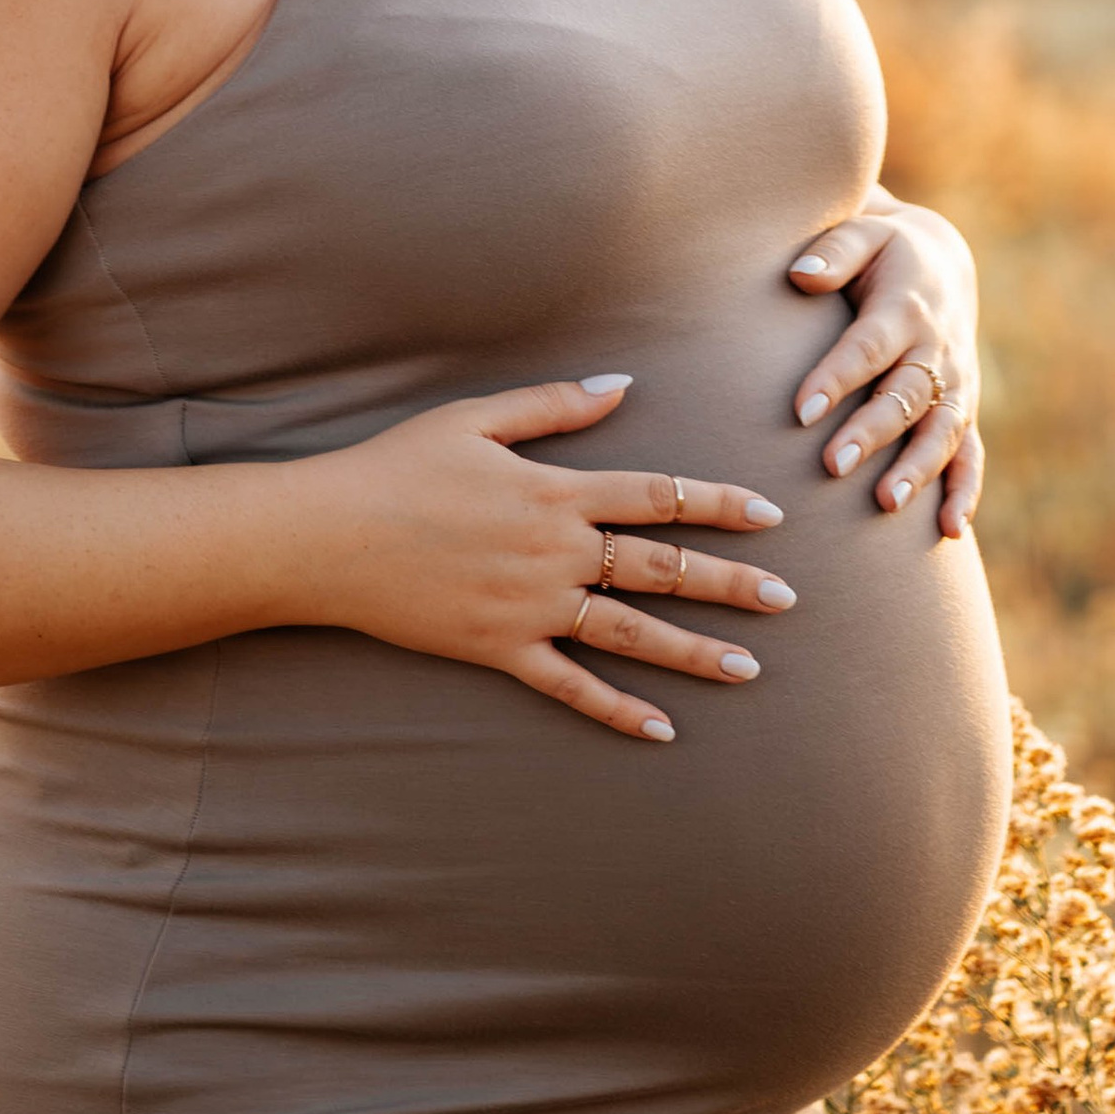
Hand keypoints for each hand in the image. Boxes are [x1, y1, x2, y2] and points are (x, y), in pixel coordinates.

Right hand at [291, 375, 795, 743]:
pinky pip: (570, 686)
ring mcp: (530, 606)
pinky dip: (617, 710)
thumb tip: (624, 384)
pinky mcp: (499, 649)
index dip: (718, 504)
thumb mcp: (476, 418)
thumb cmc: (396, 466)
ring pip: (630, 632)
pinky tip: (662, 729)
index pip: (658, 495)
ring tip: (749, 667)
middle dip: (730, 583)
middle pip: (660, 568)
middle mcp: (555, 551)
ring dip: (694, 650)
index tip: (768, 515)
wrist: (327, 535)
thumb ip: (556, 405)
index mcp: (555, 490)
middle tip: (788, 600)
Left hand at [788, 191, 984, 539]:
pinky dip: (965, 491)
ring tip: (886, 503)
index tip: (800, 410)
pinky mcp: (963, 409)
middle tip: (831, 465)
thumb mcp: (862, 233)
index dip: (837, 377)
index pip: (868, 347)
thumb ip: (833, 252)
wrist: (939, 263)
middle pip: (905, 397)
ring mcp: (956, 384)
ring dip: (917, 468)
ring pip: (941, 431)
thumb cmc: (881, 253)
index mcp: (905, 308)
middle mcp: (936, 350)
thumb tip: (800, 274)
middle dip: (871, 433)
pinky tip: (949, 531)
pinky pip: (970, 454)